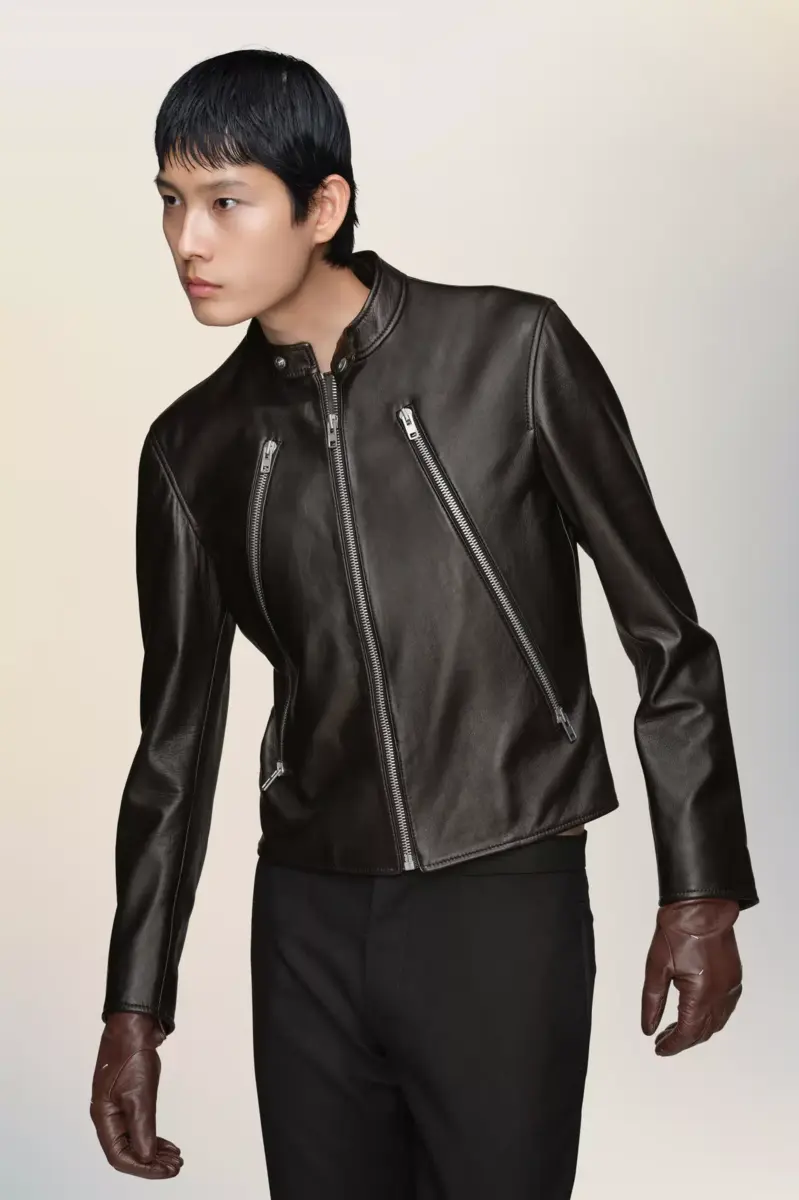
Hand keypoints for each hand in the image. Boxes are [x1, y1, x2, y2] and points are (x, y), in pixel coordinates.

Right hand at [90, 1011, 182, 1177]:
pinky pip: (140, 1127)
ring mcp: (119, 1106)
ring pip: (135, 1140)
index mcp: (103, 1117)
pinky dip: (154, 1137)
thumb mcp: (138, 1095)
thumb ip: (142, 1129)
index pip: (120, 1156)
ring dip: (154, 1152)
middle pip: (127, 1152)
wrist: (134, 1025)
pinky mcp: (130, 1098)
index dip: (144, 1168)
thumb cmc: (130, 1054)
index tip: (166, 1170)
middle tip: (175, 1166)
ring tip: (174, 1158)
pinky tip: (167, 1143)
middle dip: (151, 1163)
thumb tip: (146, 1158)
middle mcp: (108, 1115)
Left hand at [641, 897, 741, 1055]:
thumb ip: (652, 1002)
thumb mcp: (656, 968)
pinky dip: (711, 1018)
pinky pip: (725, 1008)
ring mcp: (730, 987)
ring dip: (698, 1030)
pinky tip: (696, 1014)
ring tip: (676, 1030)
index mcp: (701, 994)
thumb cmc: (679, 930)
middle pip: (703, 1031)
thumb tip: (648, 1027)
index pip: (687, 1033)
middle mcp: (720, 995)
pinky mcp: (734, 978)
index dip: (672, 1044)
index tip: (659, 1049)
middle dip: (682, 1040)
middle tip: (663, 1040)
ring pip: (716, 1023)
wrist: (702, 907)